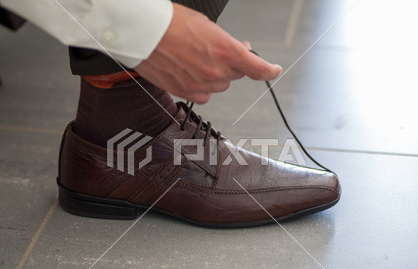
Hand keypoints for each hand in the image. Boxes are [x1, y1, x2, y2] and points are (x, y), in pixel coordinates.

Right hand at [134, 3, 281, 103]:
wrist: (144, 32)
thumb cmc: (171, 23)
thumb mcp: (208, 26)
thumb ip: (227, 44)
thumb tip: (239, 50)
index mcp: (226, 51)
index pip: (258, 68)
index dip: (269, 70)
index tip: (273, 70)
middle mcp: (216, 71)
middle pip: (235, 75)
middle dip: (232, 64)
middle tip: (219, 53)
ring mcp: (200, 84)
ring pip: (220, 86)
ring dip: (215, 75)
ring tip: (197, 59)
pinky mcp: (185, 92)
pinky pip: (204, 96)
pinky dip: (202, 87)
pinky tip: (192, 74)